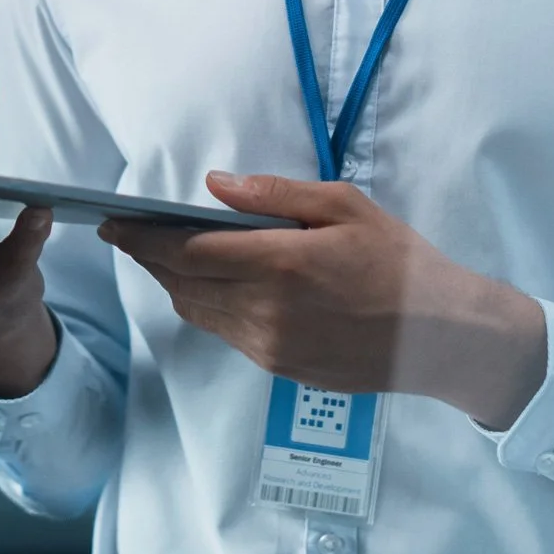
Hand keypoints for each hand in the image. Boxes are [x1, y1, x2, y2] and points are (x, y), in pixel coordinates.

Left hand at [99, 172, 545, 429]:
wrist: (441, 336)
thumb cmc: (398, 261)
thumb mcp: (344, 207)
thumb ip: (274, 195)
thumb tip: (214, 186)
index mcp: (279, 264)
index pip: (187, 251)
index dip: (142, 236)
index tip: (112, 221)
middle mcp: (265, 311)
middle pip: (181, 283)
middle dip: (148, 256)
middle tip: (126, 233)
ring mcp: (269, 346)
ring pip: (197, 311)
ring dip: (172, 283)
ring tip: (162, 255)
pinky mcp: (279, 368)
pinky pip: (224, 333)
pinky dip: (205, 306)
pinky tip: (210, 285)